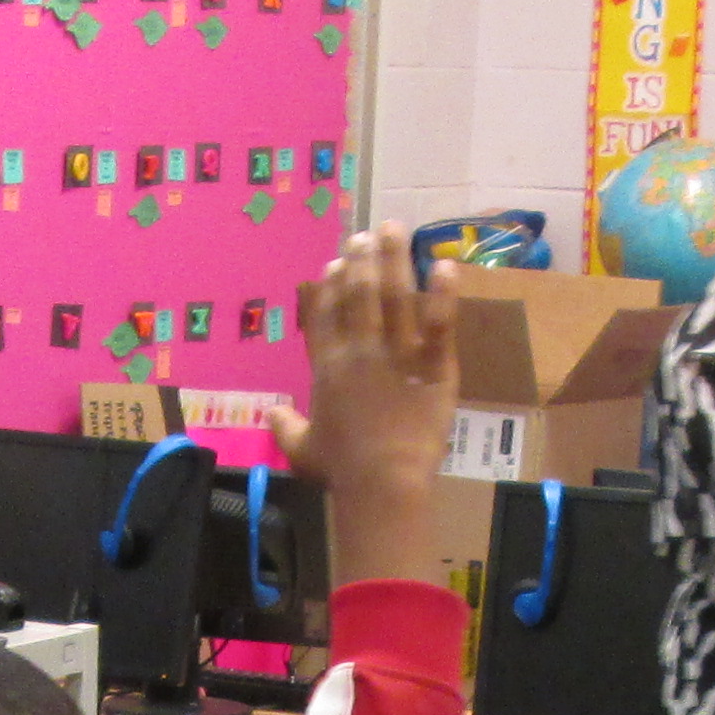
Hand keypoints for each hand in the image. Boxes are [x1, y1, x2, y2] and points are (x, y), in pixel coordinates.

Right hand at [271, 229, 458, 508]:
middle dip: (360, 260)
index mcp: (328, 368)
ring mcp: (397, 355)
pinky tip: (445, 264)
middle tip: (365, 236)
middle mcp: (359, 351)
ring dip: (393, 259)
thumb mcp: (302, 450)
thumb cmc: (341, 470)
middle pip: (358, 294)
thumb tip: (270, 413)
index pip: (324, 314)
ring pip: (395, 296)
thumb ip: (285, 427)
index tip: (334, 263)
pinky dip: (443, 293)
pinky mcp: (434, 366)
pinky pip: (440, 323)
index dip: (328, 285)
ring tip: (394, 230)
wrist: (382, 483)